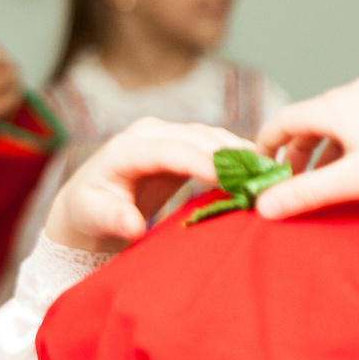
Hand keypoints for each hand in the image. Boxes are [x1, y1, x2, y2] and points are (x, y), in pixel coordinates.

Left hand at [45, 117, 254, 254]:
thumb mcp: (93, 216)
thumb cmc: (91, 209)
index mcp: (125, 149)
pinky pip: (214, 145)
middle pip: (194, 137)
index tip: (222, 175)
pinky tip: (259, 170)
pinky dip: (237, 156)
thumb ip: (113, 218)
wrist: (92, 201)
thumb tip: (133, 226)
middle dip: (227, 154)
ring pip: (209, 137)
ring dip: (238, 153)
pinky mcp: (183, 144)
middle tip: (260, 174)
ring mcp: (168, 135)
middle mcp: (148, 134)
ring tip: (267, 172)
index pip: (165, 149)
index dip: (195, 159)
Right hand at [255, 78, 358, 226]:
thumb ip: (303, 194)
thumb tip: (261, 208)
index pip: (286, 119)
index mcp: (337, 106)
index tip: (258, 163)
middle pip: (316, 118)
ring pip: (346, 118)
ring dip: (332, 146)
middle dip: (301, 151)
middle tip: (296, 180)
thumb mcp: (349, 184)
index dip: (267, 142)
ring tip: (335, 176)